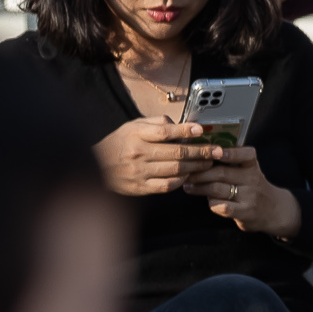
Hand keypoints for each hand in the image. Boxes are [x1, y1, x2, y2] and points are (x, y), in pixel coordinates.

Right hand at [94, 118, 214, 197]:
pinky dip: (182, 180)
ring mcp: (138, 172)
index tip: (201, 129)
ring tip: (209, 162)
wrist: (95, 167)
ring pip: (176, 170)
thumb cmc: (119, 143)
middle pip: (176, 153)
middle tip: (217, 151)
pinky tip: (190, 174)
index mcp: (135, 135)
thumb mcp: (133, 126)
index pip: (164, 132)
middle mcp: (137, 154)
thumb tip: (183, 125)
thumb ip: (157, 123)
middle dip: (201, 152)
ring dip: (196, 166)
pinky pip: (168, 185)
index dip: (185, 130)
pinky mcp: (140, 188)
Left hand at [182, 146, 302, 238]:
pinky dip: (211, 203)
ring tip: (188, 186)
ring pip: (218, 189)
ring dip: (199, 187)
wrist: (274, 211)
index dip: (231, 153)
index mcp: (253, 167)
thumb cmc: (253, 188)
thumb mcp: (249, 172)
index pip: (246, 155)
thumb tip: (199, 155)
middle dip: (200, 172)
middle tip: (185, 172)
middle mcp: (253, 180)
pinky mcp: (244, 212)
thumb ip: (230, 164)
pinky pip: (221, 206)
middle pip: (222, 173)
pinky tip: (206, 200)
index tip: (216, 151)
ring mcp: (249, 197)